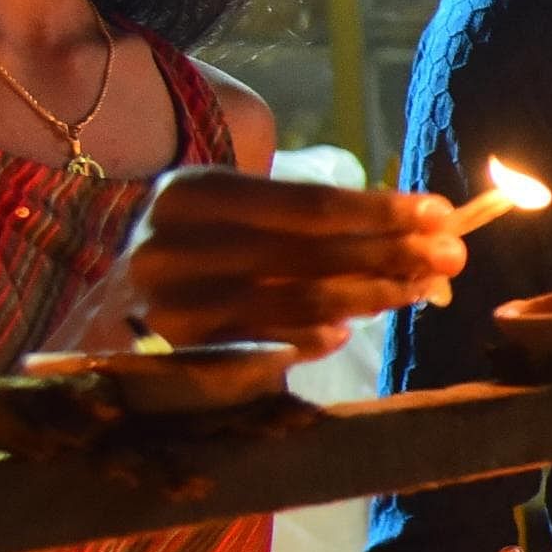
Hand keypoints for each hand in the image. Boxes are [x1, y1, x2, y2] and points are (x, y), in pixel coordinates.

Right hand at [105, 168, 464, 353]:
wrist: (98, 318)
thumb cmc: (190, 257)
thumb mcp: (227, 217)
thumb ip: (301, 219)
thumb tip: (411, 229)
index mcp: (192, 193)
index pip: (308, 204)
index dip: (381, 211)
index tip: (441, 213)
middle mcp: (172, 244)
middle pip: (310, 252)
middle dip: (391, 253)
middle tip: (453, 256)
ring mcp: (169, 305)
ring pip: (297, 301)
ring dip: (372, 296)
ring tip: (422, 290)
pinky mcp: (175, 358)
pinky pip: (267, 346)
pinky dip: (315, 335)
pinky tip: (349, 329)